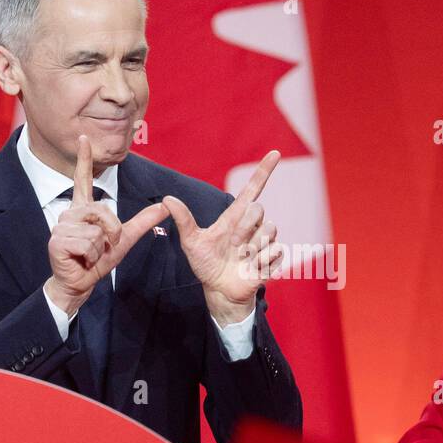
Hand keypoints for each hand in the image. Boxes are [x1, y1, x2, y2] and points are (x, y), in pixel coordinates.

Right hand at [45, 135, 167, 315]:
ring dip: (99, 249)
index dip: (84, 159)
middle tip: (103, 246)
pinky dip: (90, 256)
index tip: (84, 138)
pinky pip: (88, 243)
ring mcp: (62, 225)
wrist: (79, 283)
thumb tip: (165, 205)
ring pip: (97, 231)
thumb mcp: (124, 239)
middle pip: (103, 211)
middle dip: (112, 232)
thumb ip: (143, 221)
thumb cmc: (97, 260)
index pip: (83, 179)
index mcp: (84, 209)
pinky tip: (80, 259)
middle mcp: (71, 213)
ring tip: (88, 254)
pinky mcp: (57, 240)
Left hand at [162, 150, 284, 324]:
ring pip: (270, 230)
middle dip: (244, 227)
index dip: (264, 171)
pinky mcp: (272, 258)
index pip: (252, 189)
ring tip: (241, 258)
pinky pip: (275, 250)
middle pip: (259, 208)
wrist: (219, 290)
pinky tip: (250, 268)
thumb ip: (184, 220)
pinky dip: (260, 261)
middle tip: (234, 244)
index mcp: (236, 217)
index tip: (275, 153)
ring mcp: (264, 241)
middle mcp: (252, 225)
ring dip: (252, 247)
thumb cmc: (206, 263)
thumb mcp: (192, 242)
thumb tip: (167, 199)